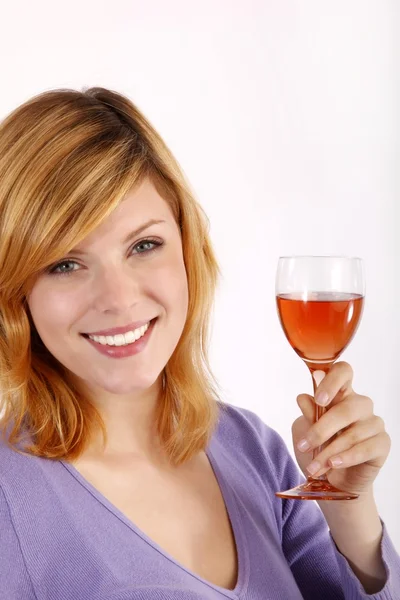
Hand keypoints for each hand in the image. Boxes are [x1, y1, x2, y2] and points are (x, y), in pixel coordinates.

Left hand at [292, 361, 390, 497]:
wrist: (334, 479)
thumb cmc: (320, 447)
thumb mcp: (306, 430)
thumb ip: (308, 415)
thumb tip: (303, 398)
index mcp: (341, 393)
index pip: (343, 372)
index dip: (331, 381)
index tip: (318, 399)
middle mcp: (360, 404)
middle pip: (345, 408)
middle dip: (321, 430)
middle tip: (304, 446)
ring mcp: (374, 423)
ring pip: (352, 433)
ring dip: (328, 452)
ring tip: (313, 467)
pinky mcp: (382, 443)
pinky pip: (365, 448)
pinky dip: (346, 458)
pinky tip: (333, 464)